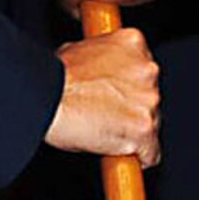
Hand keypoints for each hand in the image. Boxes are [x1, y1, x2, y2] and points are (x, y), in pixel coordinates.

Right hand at [44, 27, 160, 166]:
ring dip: (135, 131)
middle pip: (152, 96)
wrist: (45, 99)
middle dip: (134, 107)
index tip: (121, 94)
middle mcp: (147, 69)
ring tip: (108, 132)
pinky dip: (139, 156)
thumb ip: (102, 59)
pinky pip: (151, 152)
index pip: (145, 68)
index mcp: (133, 43)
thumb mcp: (80, 50)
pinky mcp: (143, 129)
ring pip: (154, 123)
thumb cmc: (56, 79)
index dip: (131, 85)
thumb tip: (102, 71)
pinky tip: (121, 154)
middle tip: (109, 114)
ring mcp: (147, 100)